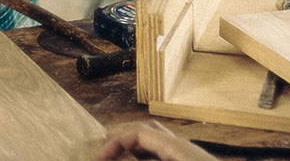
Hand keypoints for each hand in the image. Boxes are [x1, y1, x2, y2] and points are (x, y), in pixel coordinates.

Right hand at [99, 121, 215, 160]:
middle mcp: (184, 149)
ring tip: (117, 158)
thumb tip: (118, 157)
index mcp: (178, 148)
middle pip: (149, 132)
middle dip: (124, 138)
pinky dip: (148, 159)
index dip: (116, 140)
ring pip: (157, 144)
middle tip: (103, 150)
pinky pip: (164, 156)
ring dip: (136, 148)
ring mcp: (190, 159)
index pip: (140, 131)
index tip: (100, 157)